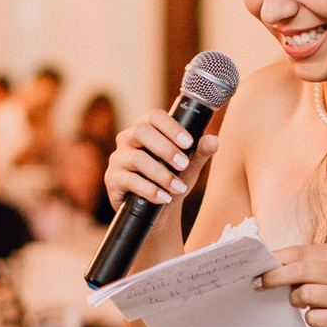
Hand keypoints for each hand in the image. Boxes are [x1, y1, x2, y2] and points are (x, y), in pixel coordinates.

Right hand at [104, 110, 218, 211]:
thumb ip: (200, 152)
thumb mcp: (190, 166)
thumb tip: (214, 140)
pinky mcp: (113, 180)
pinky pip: (129, 180)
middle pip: (141, 131)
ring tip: (179, 188)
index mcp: (146, 129)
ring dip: (161, 174)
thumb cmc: (172, 179)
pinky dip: (150, 190)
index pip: (154, 116)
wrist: (158, 209)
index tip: (188, 143)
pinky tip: (164, 197)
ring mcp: (118, 159)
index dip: (171, 127)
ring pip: (136, 158)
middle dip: (165, 149)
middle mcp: (128, 139)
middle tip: (184, 165)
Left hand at [259, 243, 326, 326]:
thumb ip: (310, 268)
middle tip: (258, 285)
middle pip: (298, 270)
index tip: (255, 268)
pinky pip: (314, 318)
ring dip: (294, 300)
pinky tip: (320, 318)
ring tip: (300, 304)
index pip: (299, 252)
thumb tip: (271, 269)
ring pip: (304, 293)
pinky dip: (310, 319)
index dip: (273, 259)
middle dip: (273, 278)